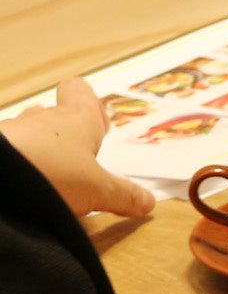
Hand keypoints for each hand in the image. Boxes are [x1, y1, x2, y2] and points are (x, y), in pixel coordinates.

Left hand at [3, 79, 153, 217]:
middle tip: (80, 165)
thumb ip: (124, 194)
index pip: (80, 91)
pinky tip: (25, 193)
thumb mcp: (98, 190)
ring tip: (51, 186)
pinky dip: (20, 170)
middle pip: (55, 117)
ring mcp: (13, 132)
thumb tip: (147, 201)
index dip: (90, 105)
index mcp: (76, 118)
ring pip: (30, 137)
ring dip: (41, 156)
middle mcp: (43, 118)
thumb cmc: (50, 171)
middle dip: (67, 139)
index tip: (99, 126)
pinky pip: (11, 156)